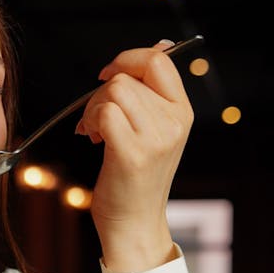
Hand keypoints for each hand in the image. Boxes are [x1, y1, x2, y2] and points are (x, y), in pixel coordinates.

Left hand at [75, 40, 193, 272]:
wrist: (134, 224)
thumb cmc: (136, 180)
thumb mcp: (155, 133)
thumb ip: (151, 96)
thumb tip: (152, 48)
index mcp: (183, 113)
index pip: (160, 60)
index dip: (128, 59)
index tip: (108, 74)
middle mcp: (174, 123)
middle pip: (128, 77)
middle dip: (101, 92)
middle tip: (96, 119)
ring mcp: (155, 138)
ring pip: (113, 92)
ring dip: (92, 108)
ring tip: (95, 131)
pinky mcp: (132, 153)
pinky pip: (104, 113)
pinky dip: (90, 121)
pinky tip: (93, 138)